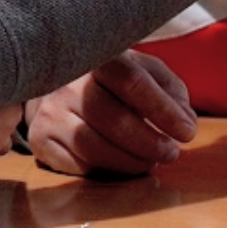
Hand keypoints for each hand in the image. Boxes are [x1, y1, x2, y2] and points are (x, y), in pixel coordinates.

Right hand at [25, 50, 195, 176]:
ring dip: (130, 161)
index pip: (130, 80)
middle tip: (170, 153)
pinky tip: (120, 163)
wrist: (62, 87)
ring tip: (150, 161)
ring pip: (92, 145)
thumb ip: (171, 92)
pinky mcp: (39, 138)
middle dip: (149, 143)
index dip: (163, 110)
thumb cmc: (117, 82)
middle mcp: (66, 81)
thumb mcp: (148, 73)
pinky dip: (105, 169)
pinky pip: (75, 163)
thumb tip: (184, 124)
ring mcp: (49, 110)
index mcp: (97, 58)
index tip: (187, 132)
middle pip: (112, 118)